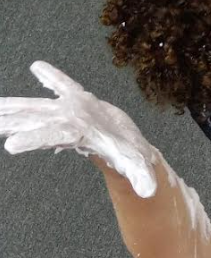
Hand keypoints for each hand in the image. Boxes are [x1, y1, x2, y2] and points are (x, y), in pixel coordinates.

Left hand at [0, 63, 158, 195]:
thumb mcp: (135, 166)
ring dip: (15, 106)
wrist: (129, 148)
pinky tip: (38, 67)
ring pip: (38, 106)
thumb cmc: (130, 158)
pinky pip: (64, 85)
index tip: (10, 146)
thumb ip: (141, 176)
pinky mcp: (81, 100)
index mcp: (79, 136)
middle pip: (33, 122)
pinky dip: (52, 77)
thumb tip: (149, 191)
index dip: (33, 140)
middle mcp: (67, 124)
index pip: (52, 137)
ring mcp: (71, 112)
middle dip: (10, 123)